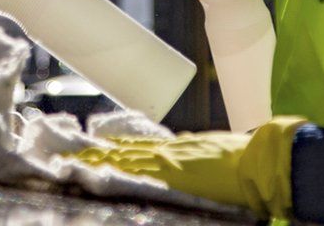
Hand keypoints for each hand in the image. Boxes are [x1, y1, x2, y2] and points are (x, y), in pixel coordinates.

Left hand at [66, 117, 305, 217]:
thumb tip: (183, 148)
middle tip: (67, 152)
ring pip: (122, 160)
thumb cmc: (240, 159)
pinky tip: (97, 171)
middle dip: (95, 154)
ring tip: (72, 161)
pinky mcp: (171, 176)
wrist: (256, 163)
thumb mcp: (210, 149)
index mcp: (176, 147)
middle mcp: (166, 152)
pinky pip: (135, 172)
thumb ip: (192, 150)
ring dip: (97, 161)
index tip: (92, 147)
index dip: (111, 147)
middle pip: (122, 151)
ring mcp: (166, 163)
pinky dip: (114, 170)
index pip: (135, 146)